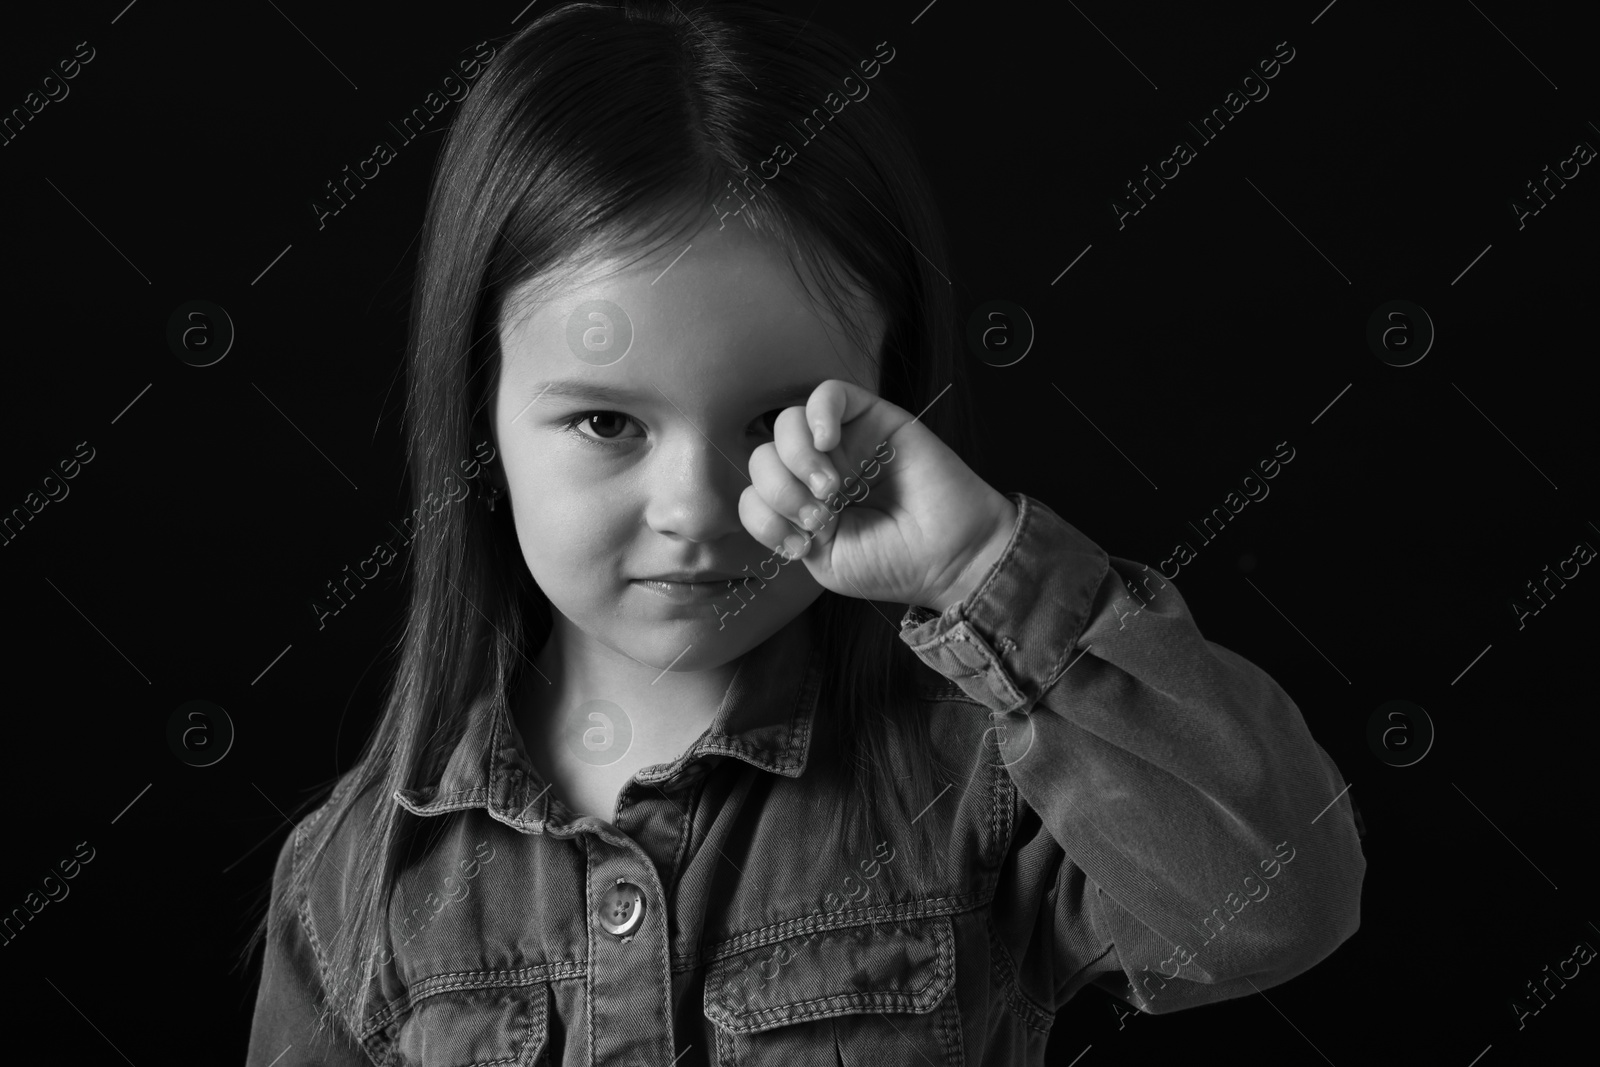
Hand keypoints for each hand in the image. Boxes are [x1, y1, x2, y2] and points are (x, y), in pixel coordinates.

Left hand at [739, 379, 1017, 612]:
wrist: (950, 556)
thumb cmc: (893, 563)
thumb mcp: (825, 559)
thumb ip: (790, 524)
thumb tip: (778, 494)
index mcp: (803, 505)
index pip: (755, 494)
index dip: (764, 517)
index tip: (799, 544)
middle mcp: (818, 469)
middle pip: (763, 456)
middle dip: (780, 490)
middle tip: (820, 517)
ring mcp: (844, 441)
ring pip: (787, 423)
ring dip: (796, 458)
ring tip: (831, 488)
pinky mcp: (873, 417)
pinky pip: (828, 393)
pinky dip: (817, 414)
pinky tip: (828, 442)